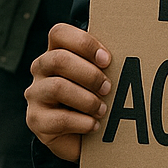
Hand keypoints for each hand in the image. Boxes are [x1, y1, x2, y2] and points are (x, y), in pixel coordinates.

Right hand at [25, 23, 112, 162]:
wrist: (81, 135)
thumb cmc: (95, 94)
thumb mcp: (100, 74)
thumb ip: (104, 61)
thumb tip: (133, 50)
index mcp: (56, 51)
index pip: (59, 33)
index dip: (84, 43)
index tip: (107, 60)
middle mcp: (41, 69)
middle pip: (59, 59)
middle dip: (90, 74)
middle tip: (108, 88)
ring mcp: (35, 94)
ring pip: (57, 88)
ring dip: (87, 100)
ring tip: (103, 110)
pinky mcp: (35, 120)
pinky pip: (58, 119)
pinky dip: (82, 122)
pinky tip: (94, 125)